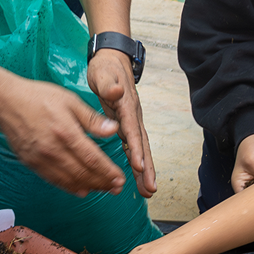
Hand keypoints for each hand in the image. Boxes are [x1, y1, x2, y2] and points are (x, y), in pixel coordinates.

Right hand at [0, 76, 125, 196]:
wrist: (6, 101)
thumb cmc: (39, 97)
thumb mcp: (70, 101)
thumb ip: (92, 119)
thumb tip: (113, 130)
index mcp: (66, 132)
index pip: (92, 159)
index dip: (108, 172)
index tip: (120, 179)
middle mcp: (53, 149)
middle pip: (82, 173)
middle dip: (102, 183)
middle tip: (116, 188)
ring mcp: (40, 158)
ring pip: (69, 180)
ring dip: (89, 187)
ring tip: (103, 190)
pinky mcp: (31, 162)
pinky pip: (54, 180)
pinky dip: (70, 187)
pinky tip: (81, 189)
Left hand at [87, 49, 156, 197]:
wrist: (112, 62)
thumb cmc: (106, 69)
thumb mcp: (104, 73)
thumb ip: (108, 83)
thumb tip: (115, 90)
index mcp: (126, 106)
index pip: (132, 129)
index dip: (136, 148)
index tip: (138, 165)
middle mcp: (133, 116)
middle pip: (142, 145)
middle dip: (147, 167)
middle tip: (150, 188)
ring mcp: (131, 122)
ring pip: (140, 150)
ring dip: (144, 170)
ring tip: (148, 191)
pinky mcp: (126, 126)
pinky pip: (132, 148)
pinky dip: (136, 164)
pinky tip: (138, 179)